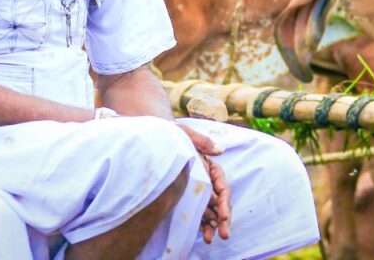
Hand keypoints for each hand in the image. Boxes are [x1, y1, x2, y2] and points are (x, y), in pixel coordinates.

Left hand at [177, 125, 230, 242]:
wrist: (149, 142)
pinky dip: (199, 223)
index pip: (221, 186)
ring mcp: (194, 190)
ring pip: (208, 210)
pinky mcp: (183, 198)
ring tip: (209, 239)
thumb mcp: (185, 134)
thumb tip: (220, 149)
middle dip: (223, 218)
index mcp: (209, 166)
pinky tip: (200, 234)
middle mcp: (204, 180)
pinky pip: (195, 212)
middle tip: (224, 234)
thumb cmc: (168, 136)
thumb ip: (202, 141)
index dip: (224, 202)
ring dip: (211, 225)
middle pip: (218, 201)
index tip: (224, 215)